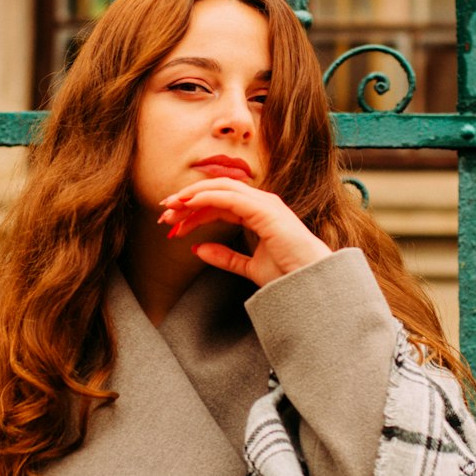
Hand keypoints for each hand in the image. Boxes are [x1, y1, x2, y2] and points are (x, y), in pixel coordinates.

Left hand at [157, 179, 332, 287]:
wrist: (311, 286)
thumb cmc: (289, 276)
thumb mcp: (249, 267)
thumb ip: (226, 257)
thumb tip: (198, 249)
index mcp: (259, 213)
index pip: (220, 203)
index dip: (194, 210)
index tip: (172, 223)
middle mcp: (262, 203)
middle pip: (216, 192)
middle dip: (188, 201)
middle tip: (164, 215)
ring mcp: (265, 203)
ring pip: (220, 189)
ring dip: (192, 197)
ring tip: (170, 209)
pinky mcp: (265, 210)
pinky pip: (229, 197)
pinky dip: (206, 198)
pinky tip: (189, 205)